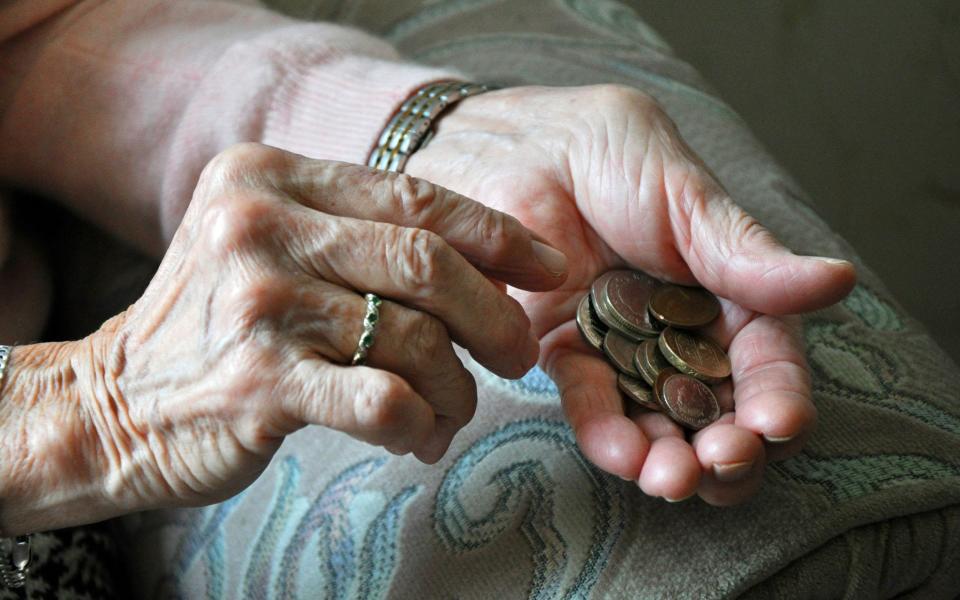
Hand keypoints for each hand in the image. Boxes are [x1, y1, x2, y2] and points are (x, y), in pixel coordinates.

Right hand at [1, 144, 567, 532]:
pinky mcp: (258, 383)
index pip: (415, 196)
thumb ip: (360, 234)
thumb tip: (492, 263)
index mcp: (271, 176)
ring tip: (450, 409)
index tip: (548, 267)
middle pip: (428, 262)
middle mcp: (259, 225)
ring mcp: (257, 304)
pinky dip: (420, 422)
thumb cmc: (221, 325)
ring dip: (456, 386)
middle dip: (496, 315)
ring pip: (417, 339)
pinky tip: (415, 434)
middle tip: (518, 355)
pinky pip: (384, 400)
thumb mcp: (274, 245)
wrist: (116, 402)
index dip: (497, 233)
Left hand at [405, 85, 856, 504]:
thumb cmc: (605, 153)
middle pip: (718, 407)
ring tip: (670, 478)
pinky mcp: (566, 355)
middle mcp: (681, 330)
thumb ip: (745, 252)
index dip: (778, 395)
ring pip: (658, 420)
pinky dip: (607, 433)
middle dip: (727, 447)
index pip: (765, 357)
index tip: (777, 423)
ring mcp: (623, 349)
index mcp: (726, 290)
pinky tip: (622, 453)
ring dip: (670, 458)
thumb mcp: (683, 194)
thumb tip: (837, 281)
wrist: (512, 147)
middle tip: (722, 462)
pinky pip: (591, 403)